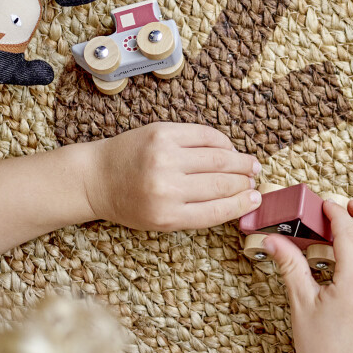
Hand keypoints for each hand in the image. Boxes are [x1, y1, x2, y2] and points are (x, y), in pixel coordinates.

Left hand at [83, 122, 260, 231]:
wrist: (96, 177)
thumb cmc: (129, 203)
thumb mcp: (160, 220)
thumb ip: (196, 212)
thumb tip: (237, 200)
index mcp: (167, 214)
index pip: (217, 210)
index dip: (242, 204)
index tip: (256, 200)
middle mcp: (166, 186)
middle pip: (222, 183)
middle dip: (244, 182)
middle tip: (255, 180)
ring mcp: (165, 156)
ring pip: (218, 157)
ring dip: (240, 161)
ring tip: (250, 165)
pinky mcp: (162, 132)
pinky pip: (204, 135)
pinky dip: (222, 142)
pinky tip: (228, 149)